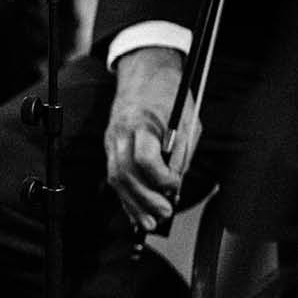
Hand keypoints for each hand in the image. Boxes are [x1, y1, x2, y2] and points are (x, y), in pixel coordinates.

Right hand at [104, 47, 191, 231]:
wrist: (144, 75)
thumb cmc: (169, 95)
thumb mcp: (186, 121)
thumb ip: (181, 153)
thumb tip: (176, 184)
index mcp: (141, 123)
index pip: (143, 158)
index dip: (160, 179)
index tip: (176, 186)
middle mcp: (120, 133)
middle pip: (124, 174)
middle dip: (145, 199)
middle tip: (165, 212)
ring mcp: (111, 140)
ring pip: (115, 179)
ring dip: (134, 204)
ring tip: (152, 222)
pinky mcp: (110, 147)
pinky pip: (114, 177)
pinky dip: (126, 198)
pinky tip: (137, 214)